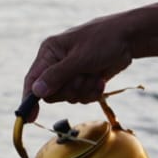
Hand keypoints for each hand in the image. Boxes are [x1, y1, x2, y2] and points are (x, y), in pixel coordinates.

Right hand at [21, 12, 135, 105]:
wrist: (129, 39)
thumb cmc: (103, 40)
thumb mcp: (79, 58)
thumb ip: (57, 75)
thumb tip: (36, 92)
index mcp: (49, 53)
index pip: (32, 80)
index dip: (29, 99)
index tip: (28, 118)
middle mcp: (56, 64)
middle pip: (52, 94)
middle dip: (69, 90)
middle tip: (81, 77)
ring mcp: (71, 74)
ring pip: (69, 97)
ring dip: (84, 89)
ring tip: (94, 74)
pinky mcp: (84, 81)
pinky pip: (82, 98)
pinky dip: (92, 92)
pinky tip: (100, 79)